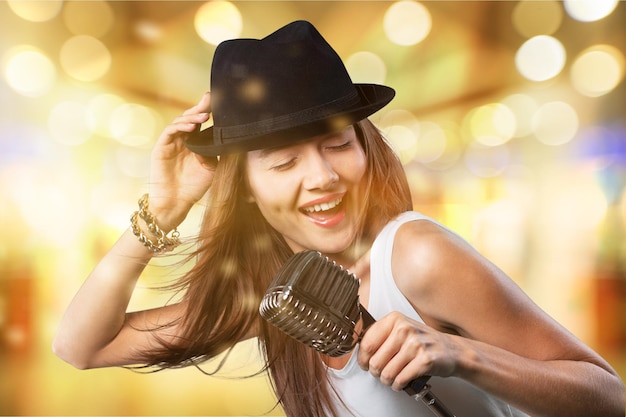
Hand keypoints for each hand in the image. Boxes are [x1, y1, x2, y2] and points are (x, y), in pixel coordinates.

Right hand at [148, 92, 215, 230]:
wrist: (176, 203)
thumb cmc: (194, 187)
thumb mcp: (211, 168)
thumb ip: (215, 152)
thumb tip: (221, 137)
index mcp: (195, 142)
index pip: (201, 122)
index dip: (208, 111)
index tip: (220, 102)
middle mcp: (182, 139)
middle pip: (190, 117)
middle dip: (200, 107)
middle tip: (211, 99)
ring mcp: (171, 142)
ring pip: (180, 121)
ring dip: (192, 116)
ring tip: (205, 116)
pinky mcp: (161, 147)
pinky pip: (170, 131)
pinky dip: (180, 127)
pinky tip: (192, 126)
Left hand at [357, 311, 459, 391]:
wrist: (452, 350)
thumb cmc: (423, 342)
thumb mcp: (401, 331)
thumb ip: (381, 337)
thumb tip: (360, 351)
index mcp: (395, 319)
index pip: (366, 342)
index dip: (363, 358)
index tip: (365, 363)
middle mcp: (404, 328)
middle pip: (375, 361)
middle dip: (376, 372)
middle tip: (381, 373)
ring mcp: (416, 344)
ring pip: (387, 373)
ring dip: (387, 380)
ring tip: (392, 378)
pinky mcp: (425, 360)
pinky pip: (401, 379)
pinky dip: (399, 385)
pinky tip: (401, 382)